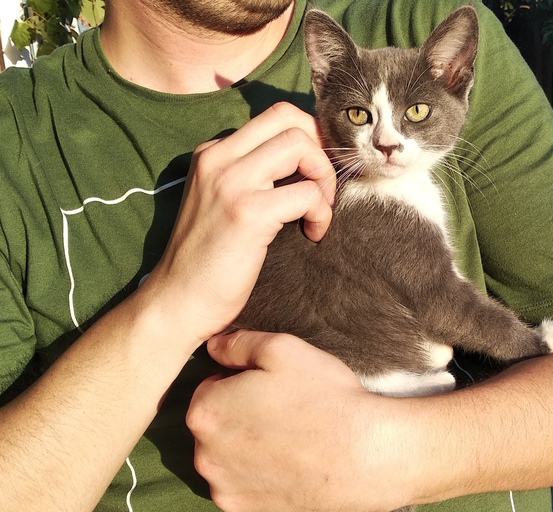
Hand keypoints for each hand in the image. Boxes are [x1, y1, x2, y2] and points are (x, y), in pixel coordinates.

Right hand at [142, 103, 335, 344]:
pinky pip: (306, 194)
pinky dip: (321, 213)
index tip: (318, 168)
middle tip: (324, 184)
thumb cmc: (205, 260)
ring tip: (319, 209)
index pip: (273, 116)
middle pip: (288, 118)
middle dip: (320, 147)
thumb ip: (249, 176)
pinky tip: (313, 233)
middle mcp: (218, 158)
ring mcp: (231, 182)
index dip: (308, 135)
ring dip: (324, 177)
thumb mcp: (219, 202)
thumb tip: (301, 163)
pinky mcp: (247, 213)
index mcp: (212, 153)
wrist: (177, 301)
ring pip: (299, 145)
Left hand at [186, 330, 407, 511]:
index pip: (209, 390)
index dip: (239, 385)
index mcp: (206, 412)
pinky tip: (288, 468)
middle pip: (214, 429)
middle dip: (239, 419)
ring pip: (227, 463)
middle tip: (282, 413)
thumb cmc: (324, 398)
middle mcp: (205, 457)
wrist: (366, 454)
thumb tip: (214, 346)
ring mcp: (226, 493)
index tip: (269, 389)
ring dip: (246, 452)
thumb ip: (238, 344)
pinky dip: (260, 483)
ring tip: (288, 441)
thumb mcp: (283, 348)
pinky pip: (244, 494)